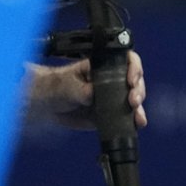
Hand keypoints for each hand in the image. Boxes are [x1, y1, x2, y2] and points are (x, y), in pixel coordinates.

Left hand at [28, 50, 146, 130]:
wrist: (47, 106)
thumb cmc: (56, 87)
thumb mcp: (66, 85)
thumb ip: (81, 89)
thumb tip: (93, 95)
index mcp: (104, 66)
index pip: (128, 61)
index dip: (134, 69)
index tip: (131, 81)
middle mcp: (113, 79)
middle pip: (136, 81)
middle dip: (138, 91)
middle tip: (133, 101)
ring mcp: (113, 96)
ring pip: (134, 99)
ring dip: (139, 108)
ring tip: (138, 117)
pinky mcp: (110, 112)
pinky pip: (126, 116)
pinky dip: (133, 120)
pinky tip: (137, 124)